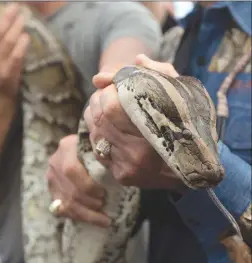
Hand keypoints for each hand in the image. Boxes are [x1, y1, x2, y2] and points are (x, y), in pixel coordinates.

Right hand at [47, 135, 109, 227]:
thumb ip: (106, 157)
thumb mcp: (102, 147)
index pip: (71, 170)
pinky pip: (63, 210)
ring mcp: (52, 178)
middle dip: (88, 202)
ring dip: (86, 214)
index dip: (87, 185)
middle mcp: (56, 162)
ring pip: (66, 203)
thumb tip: (117, 173)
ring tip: (103, 218)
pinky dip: (79, 217)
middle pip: (69, 189)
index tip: (103, 193)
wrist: (87, 151)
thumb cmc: (101, 150)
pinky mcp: (53, 192)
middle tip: (104, 206)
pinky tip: (94, 220)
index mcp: (67, 147)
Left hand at [86, 54, 184, 190]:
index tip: (120, 84)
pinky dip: (98, 129)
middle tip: (113, 92)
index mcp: (154, 134)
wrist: (193, 166)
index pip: (112, 106)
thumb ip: (158, 74)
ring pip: (94, 130)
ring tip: (111, 106)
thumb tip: (131, 63)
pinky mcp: (119, 175)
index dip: (111, 90)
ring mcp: (126, 168)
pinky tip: (110, 125)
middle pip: (100, 116)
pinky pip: (96, 145)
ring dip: (96, 112)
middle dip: (101, 98)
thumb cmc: (188, 125)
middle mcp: (136, 156)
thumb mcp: (182, 93)